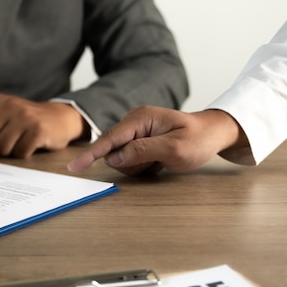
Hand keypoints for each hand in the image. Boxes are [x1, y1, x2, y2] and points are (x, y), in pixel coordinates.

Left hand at [0, 94, 86, 157]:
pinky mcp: (38, 130)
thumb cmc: (27, 121)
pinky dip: (24, 154)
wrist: (61, 118)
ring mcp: (24, 117)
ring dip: (10, 152)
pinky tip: (31, 145)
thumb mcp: (3, 115)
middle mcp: (9, 105)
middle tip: (8, 143)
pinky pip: (20, 152)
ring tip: (20, 142)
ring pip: (1, 148)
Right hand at [67, 106, 247, 174]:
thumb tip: (115, 157)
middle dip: (132, 164)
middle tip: (159, 162)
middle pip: (114, 152)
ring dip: (139, 166)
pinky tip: (158, 161)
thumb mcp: (175, 148)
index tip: (73, 167)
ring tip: (161, 161)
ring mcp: (135, 133)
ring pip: (121, 160)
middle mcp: (133, 123)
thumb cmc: (198, 139)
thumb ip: (143, 151)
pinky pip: (129, 162)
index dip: (91, 155)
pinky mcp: (137, 142)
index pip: (109, 139)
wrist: (213, 134)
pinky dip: (143, 166)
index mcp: (140, 118)